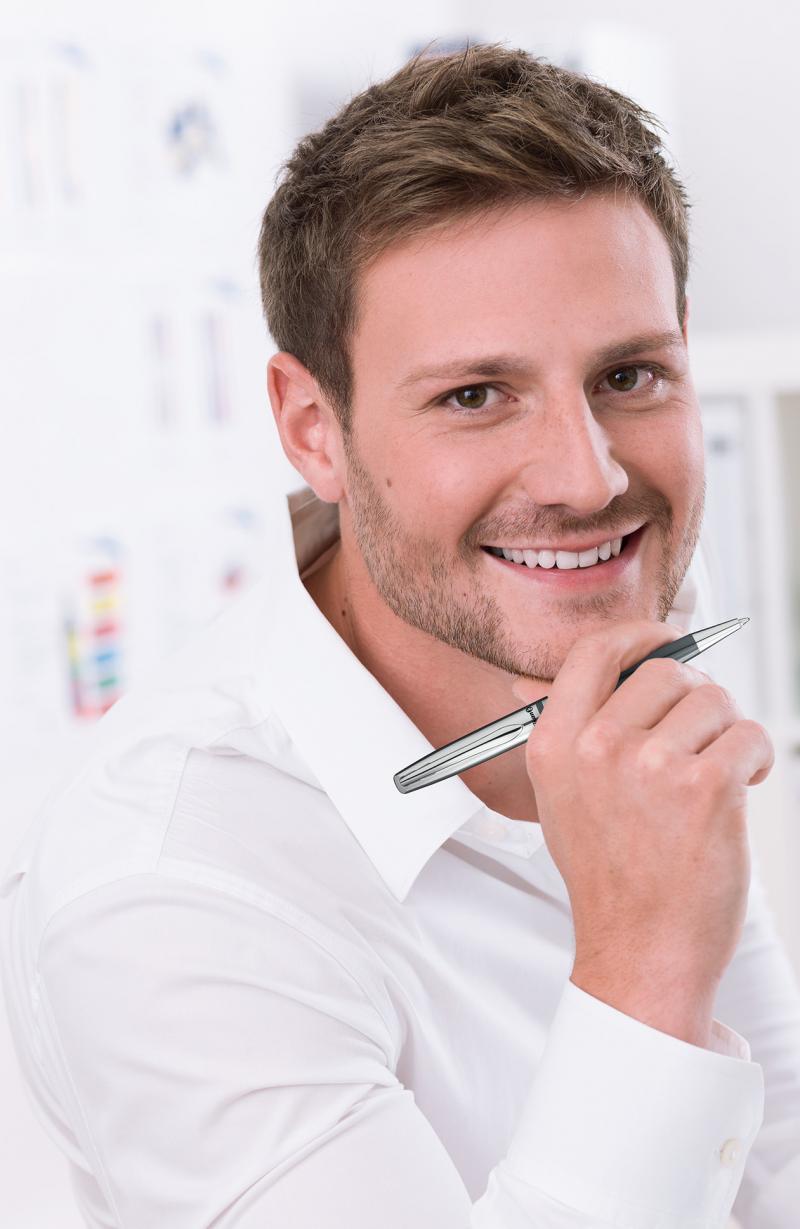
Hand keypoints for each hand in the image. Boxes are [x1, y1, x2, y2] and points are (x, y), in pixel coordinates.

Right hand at [511, 620, 774, 1046]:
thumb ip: (557, 733)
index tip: (664, 641)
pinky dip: (755, 758)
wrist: (642, 951)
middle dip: (695, 698)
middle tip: (699, 737)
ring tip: (716, 774)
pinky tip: (739, 788)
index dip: (639, 636)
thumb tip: (526, 682)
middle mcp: (596, 748)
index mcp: (554, 744)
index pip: (595, 652)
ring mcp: (650, 766)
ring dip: (726, 732)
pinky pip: (748, 735)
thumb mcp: (559, 799)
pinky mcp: (705, 787)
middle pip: (665, 671)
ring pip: (714, 700)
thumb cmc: (609, 876)